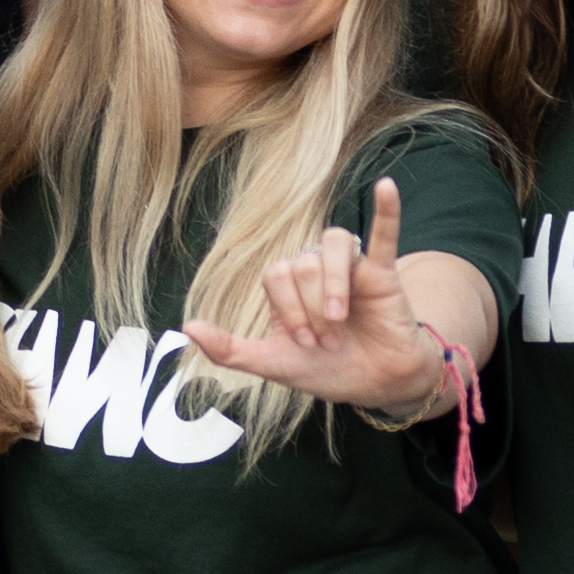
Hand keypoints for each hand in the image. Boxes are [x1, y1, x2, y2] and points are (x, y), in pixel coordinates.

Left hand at [186, 178, 454, 411]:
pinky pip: (384, 234)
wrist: (375, 385)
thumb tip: (187, 326)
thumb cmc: (324, 369)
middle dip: (310, 311)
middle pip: (302, 264)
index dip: (288, 309)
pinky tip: (385, 187)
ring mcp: (350, 269)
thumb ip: (228, 349)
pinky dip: (386, 211)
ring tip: (339, 318)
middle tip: (327, 343)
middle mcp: (316, 269)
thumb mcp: (271, 363)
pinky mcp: (383, 273)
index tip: (304, 345)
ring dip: (332, 286)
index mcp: (288, 286)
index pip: (276, 274)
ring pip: (332, 247)